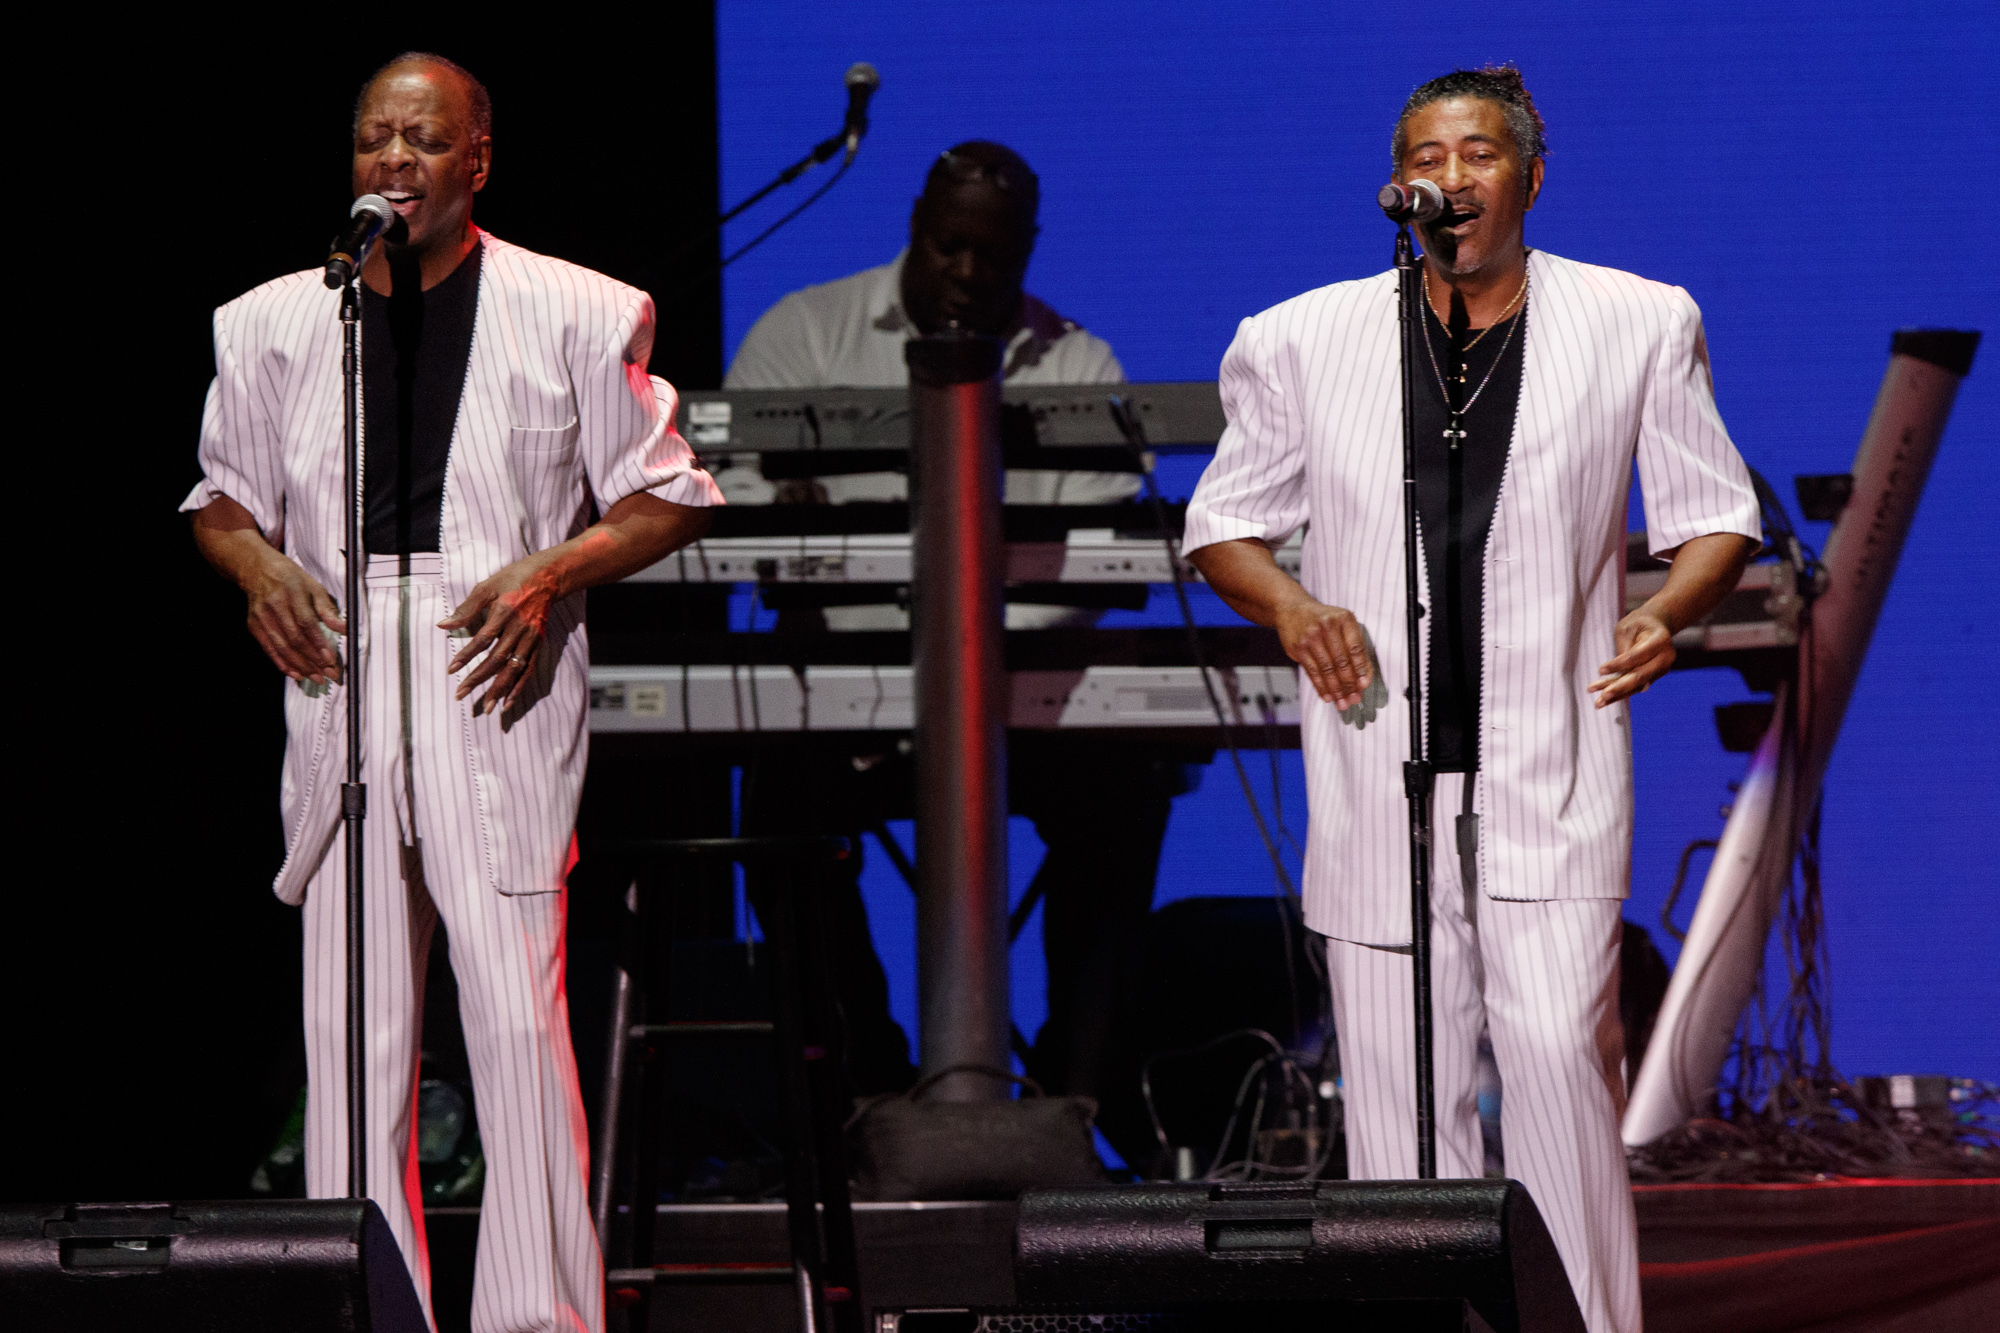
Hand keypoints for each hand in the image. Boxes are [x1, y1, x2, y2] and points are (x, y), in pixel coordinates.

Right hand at [242, 548, 345, 685]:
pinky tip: (296, 674)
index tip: (330, 658)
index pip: (306, 622)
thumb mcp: (313, 585)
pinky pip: (269, 649)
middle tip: (329, 673)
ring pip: (282, 647)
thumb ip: (327, 608)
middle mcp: (274, 605)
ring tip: (316, 678)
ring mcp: (261, 616)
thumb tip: (344, 628)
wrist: (257, 569)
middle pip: (294, 638)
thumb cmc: (290, 578)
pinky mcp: (254, 625)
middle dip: (313, 659)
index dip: (318, 643)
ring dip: (300, 666)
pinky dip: (282, 664)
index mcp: (292, 592)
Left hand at [439, 556, 560, 716]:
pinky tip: (508, 702)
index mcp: (505, 612)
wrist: (547, 578)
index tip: (451, 670)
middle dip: (478, 679)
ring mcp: (531, 638)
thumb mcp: (487, 587)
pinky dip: (519, 687)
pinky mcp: (538, 644)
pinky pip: (528, 669)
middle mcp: (519, 628)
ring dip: (499, 689)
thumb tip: (443, 625)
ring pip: (513, 669)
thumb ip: (466, 608)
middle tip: (460, 694)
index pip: (483, 639)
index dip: (467, 656)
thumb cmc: (512, 579)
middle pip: (497, 659)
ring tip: (486, 707)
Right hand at [1276, 597, 1372, 707]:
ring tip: (1342, 702)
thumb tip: (1363, 678)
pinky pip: (1312, 672)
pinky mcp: (1299, 648)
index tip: (1364, 684)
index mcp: (1344, 619)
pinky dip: (1321, 687)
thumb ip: (1355, 647)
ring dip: (1335, 690)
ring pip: (1326, 669)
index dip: (1360, 668)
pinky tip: (1327, 697)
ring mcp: (1311, 637)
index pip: (1355, 648)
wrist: (1292, 609)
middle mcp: (1327, 626)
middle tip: (1354, 699)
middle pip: (1341, 661)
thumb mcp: (1342, 625)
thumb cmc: (1323, 620)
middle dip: (1349, 684)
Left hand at [1590, 609, 1673, 707]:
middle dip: (1620, 686)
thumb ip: (1624, 648)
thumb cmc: (1637, 623)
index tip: (1600, 670)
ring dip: (1617, 695)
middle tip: (1603, 695)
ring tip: (1598, 703)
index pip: (1638, 655)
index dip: (1620, 664)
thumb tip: (1620, 673)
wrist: (1655, 625)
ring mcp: (1661, 669)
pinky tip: (1603, 702)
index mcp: (1660, 639)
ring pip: (1637, 684)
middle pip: (1641, 674)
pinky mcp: (1653, 677)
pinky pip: (1635, 687)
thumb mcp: (1627, 628)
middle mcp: (1665, 657)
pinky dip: (1619, 695)